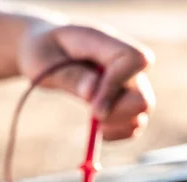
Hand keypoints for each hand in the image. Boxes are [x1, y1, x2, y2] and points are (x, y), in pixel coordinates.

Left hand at [18, 22, 155, 140]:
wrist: (46, 50)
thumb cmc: (42, 51)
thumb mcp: (43, 61)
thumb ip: (68, 75)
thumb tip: (91, 93)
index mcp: (105, 42)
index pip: (133, 60)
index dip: (116, 87)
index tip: (92, 107)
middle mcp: (124, 62)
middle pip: (143, 95)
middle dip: (118, 113)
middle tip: (91, 115)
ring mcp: (128, 81)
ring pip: (142, 111)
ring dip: (118, 125)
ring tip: (92, 121)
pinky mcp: (125, 100)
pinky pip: (134, 124)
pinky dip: (118, 133)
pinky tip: (98, 129)